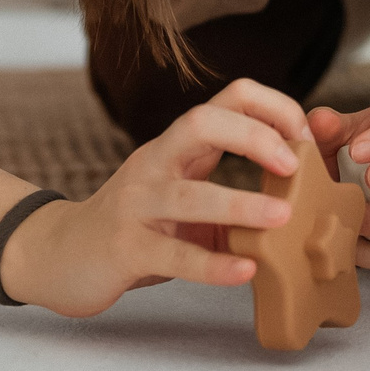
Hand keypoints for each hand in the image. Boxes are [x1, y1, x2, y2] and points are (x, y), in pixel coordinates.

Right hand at [2, 79, 306, 317]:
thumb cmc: (138, 226)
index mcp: (177, 146)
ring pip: (188, 193)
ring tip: (283, 217)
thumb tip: (307, 192)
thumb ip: (235, 192)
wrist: (62, 256)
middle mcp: (154, 163)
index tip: (305, 138)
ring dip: (240, 202)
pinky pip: (173, 255)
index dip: (272, 108)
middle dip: (254, 135)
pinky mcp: (126, 249)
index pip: (227, 98)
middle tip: (294, 164)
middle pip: (202, 122)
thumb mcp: (186, 197)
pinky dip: (213, 265)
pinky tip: (245, 271)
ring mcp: (136, 205)